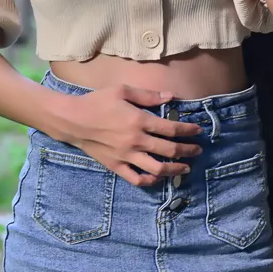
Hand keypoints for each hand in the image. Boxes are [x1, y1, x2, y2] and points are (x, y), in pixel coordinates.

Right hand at [58, 84, 202, 186]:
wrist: (74, 120)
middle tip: (198, 150)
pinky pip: (137, 179)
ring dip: (175, 169)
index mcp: (139, 120)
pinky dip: (150, 181)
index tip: (198, 130)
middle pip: (169, 150)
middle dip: (187, 150)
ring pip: (157, 169)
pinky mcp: (117, 166)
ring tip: (185, 167)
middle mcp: (136, 141)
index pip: (171, 128)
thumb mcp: (123, 90)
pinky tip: (158, 177)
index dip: (188, 130)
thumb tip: (171, 96)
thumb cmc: (98, 101)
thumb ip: (148, 95)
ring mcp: (127, 156)